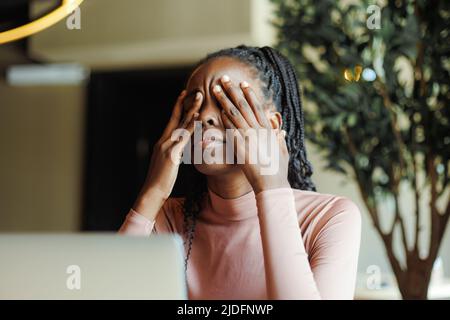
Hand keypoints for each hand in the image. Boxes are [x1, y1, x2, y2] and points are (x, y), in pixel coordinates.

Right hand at [133, 90, 202, 218]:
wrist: (152, 192)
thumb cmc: (160, 181)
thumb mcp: (168, 164)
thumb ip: (174, 153)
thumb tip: (180, 149)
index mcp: (162, 142)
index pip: (172, 121)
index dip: (178, 107)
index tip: (184, 95)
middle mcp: (163, 141)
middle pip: (175, 117)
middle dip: (185, 103)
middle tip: (195, 91)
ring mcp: (166, 146)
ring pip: (180, 124)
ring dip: (191, 109)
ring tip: (199, 98)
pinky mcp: (171, 154)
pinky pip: (183, 137)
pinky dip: (190, 126)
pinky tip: (197, 118)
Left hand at [213, 75, 289, 193]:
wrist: (272, 185)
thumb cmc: (278, 171)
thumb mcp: (282, 152)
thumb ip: (280, 139)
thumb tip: (281, 130)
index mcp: (268, 130)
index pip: (257, 107)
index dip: (249, 94)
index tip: (243, 84)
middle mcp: (259, 130)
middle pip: (243, 105)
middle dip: (233, 90)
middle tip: (224, 79)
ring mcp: (250, 137)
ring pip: (235, 114)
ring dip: (224, 99)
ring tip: (215, 88)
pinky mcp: (241, 146)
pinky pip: (231, 129)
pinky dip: (225, 119)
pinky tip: (217, 110)